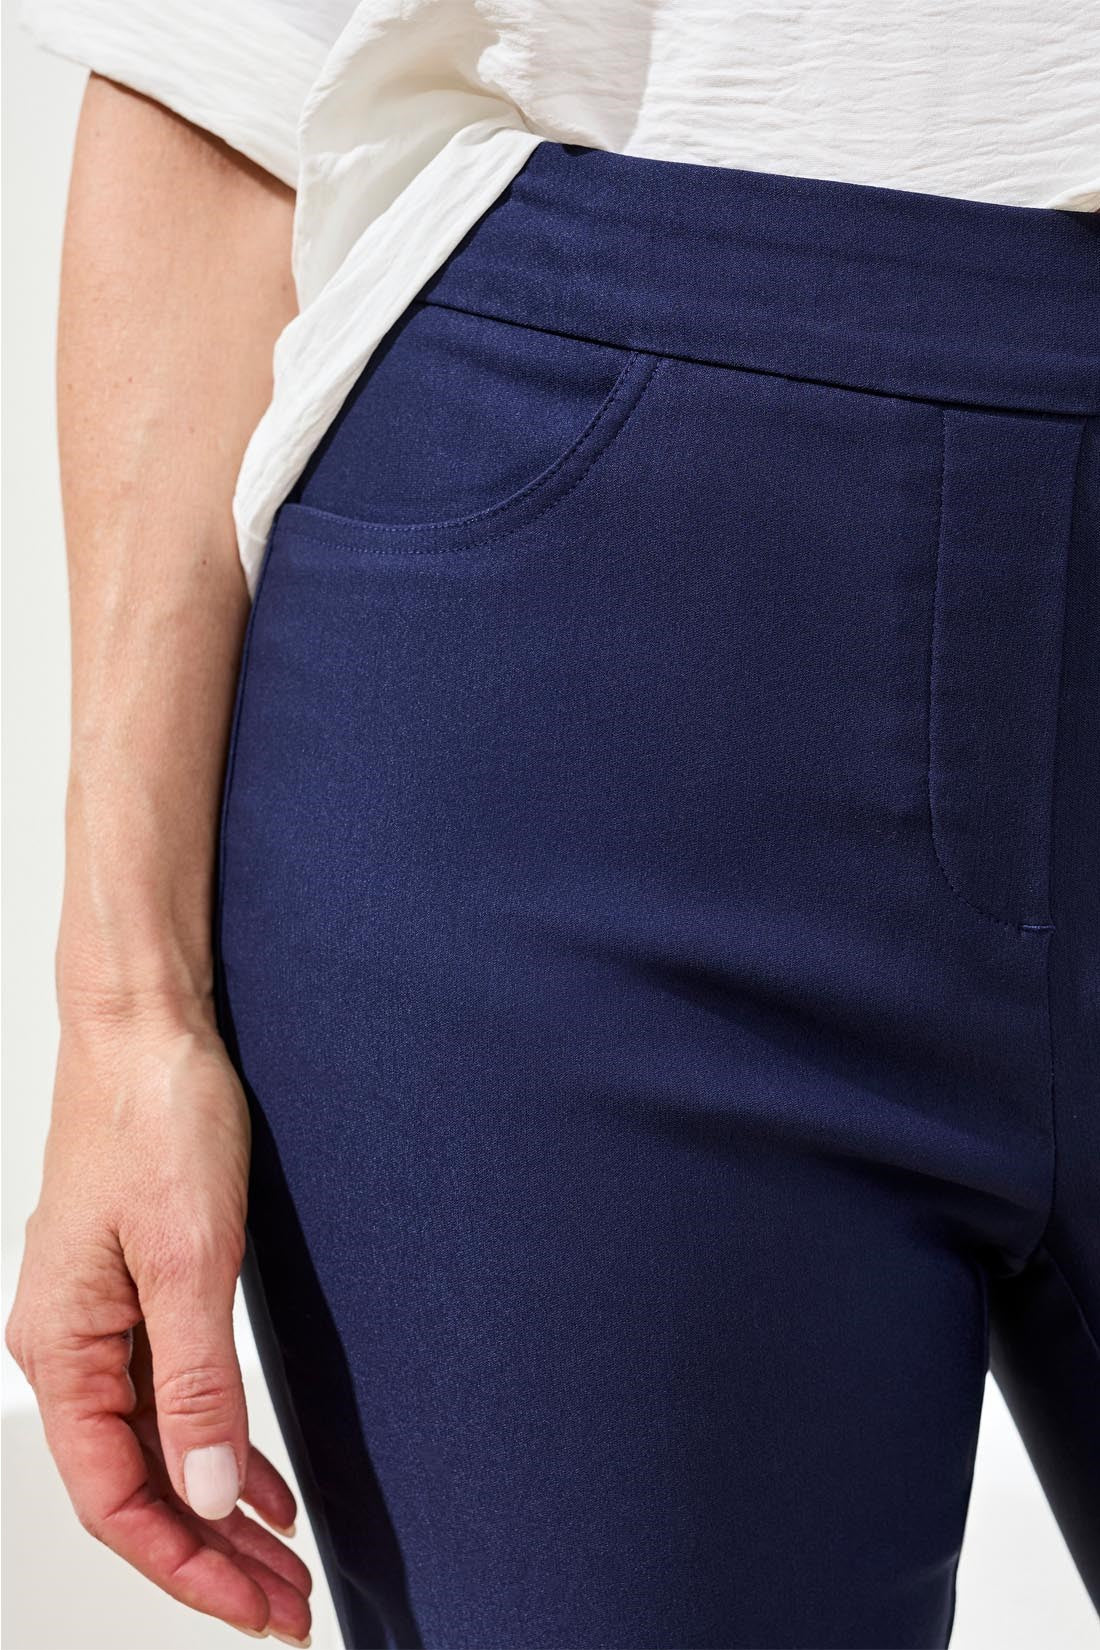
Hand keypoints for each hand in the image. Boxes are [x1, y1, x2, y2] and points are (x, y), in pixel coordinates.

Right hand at [4, 1002, 312, 1643]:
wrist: (148, 1027)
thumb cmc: (154, 1117)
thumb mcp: (190, 1257)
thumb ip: (196, 1382)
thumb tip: (204, 1496)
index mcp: (64, 1347)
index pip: (117, 1495)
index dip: (186, 1566)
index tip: (256, 1607)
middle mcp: (72, 1344)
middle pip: (139, 1482)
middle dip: (211, 1557)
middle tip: (286, 1608)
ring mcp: (103, 1319)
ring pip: (161, 1444)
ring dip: (219, 1510)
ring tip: (283, 1566)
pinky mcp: (139, 1289)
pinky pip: (173, 1394)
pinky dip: (220, 1444)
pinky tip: (260, 1484)